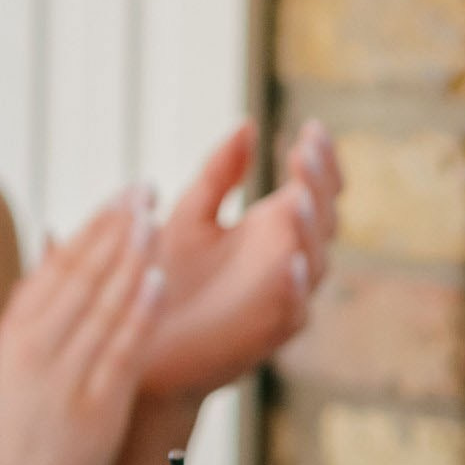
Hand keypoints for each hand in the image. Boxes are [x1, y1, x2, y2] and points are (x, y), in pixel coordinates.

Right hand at [0, 192, 164, 464]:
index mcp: (16, 331)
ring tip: (156, 219)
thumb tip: (54, 249)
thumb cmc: (16, 433)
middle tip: (148, 189)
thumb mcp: (13, 361)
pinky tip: (158, 281)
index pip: (61, 263)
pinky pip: (119, 352)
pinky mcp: (91, 410)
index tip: (127, 194)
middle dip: (118, 228)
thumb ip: (37, 308)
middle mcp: (36, 347)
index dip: (98, 224)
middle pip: (82, 275)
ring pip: (102, 305)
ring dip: (131, 258)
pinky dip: (139, 314)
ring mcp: (63, 378)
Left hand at [136, 120, 341, 401]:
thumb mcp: (191, 214)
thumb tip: (247, 124)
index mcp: (274, 227)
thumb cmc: (165, 278)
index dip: (319, 158)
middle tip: (306, 151)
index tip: (309, 128)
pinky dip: (295, 286)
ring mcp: (284, 295)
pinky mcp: (269, 331)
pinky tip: (291, 263)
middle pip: (324, 216)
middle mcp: (288, 258)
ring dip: (310, 228)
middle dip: (319, 183)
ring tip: (297, 198)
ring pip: (316, 259)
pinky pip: (295, 309)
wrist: (140, 339)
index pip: (314, 186)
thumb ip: (219, 175)